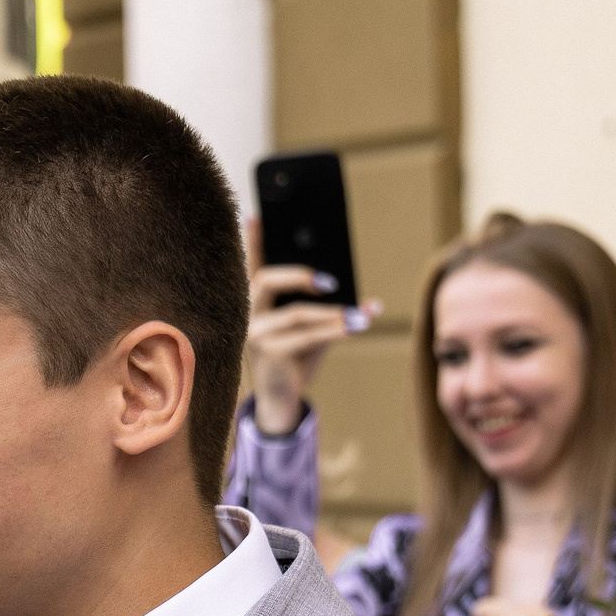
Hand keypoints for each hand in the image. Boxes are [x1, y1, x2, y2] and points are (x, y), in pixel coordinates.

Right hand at [244, 242, 379, 436]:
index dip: (253, 240)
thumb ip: (329, 309)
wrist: (282, 400)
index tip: (257, 216)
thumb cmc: (296, 357)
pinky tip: (356, 326)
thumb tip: (367, 300)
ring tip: (360, 315)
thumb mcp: (313, 328)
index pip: (253, 265)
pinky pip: (306, 336)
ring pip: (296, 313)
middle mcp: (248, 313)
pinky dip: (335, 330)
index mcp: (257, 301)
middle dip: (300, 274)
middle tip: (331, 281)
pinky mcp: (267, 353)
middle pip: (265, 279)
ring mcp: (254, 334)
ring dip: (333, 313)